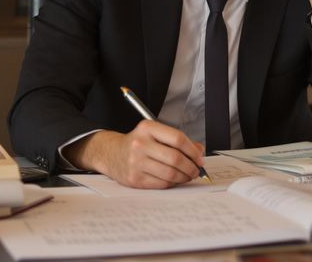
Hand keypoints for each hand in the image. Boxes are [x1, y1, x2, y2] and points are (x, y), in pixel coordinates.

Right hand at [66, 121, 204, 188]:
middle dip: (191, 167)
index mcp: (147, 128)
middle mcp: (140, 144)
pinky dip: (173, 183)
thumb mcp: (155, 134)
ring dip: (184, 177)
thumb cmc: (138, 143)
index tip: (199, 157)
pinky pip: (161, 183)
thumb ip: (177, 140)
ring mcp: (136, 162)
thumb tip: (199, 151)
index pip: (178, 139)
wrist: (111, 154)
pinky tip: (175, 180)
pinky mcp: (135, 179)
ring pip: (170, 173)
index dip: (193, 150)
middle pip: (175, 158)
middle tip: (196, 170)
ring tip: (188, 176)